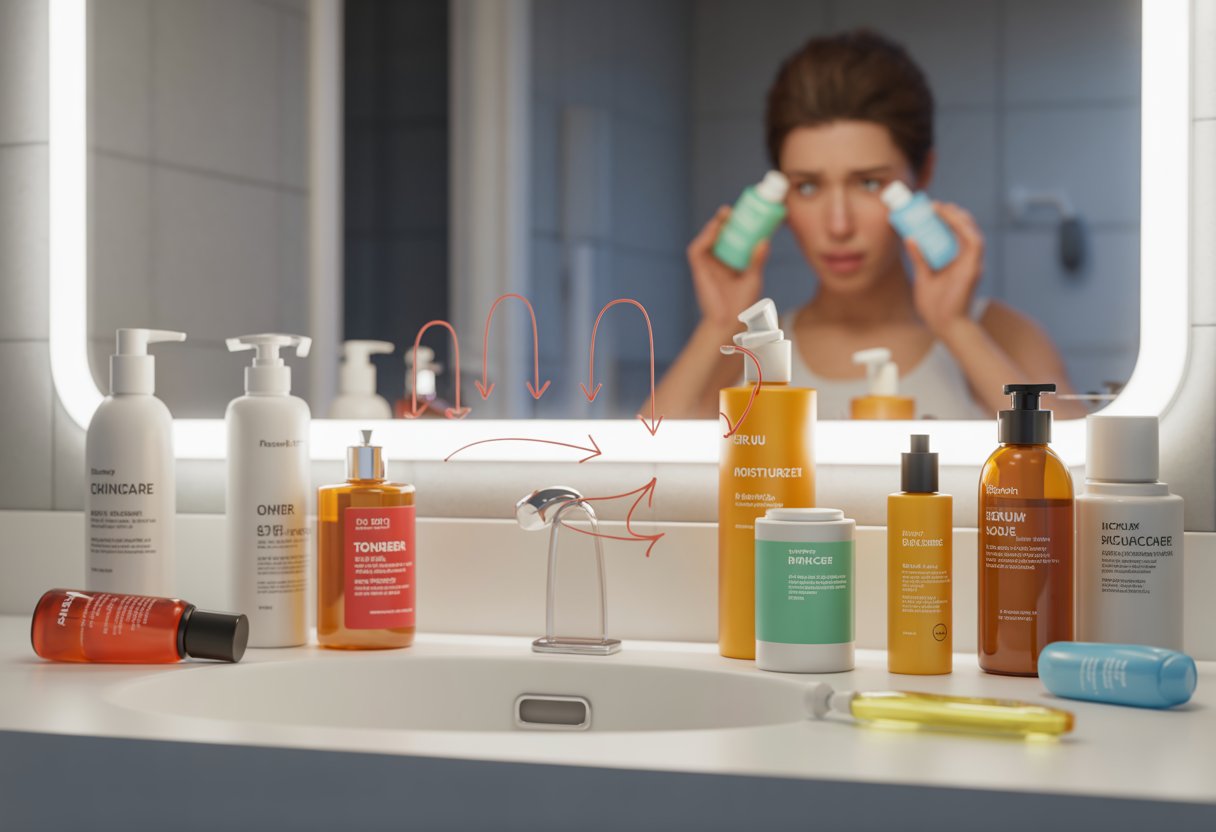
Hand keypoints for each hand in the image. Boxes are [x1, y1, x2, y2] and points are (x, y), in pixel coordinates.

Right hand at [687, 205, 769, 328]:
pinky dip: (704, 239)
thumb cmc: (742, 304)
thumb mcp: (753, 277)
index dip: (734, 225)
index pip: (730, 238)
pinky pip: (696, 250)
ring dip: (712, 226)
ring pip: (705, 239)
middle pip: (717, 236)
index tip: (744, 213)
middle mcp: (716, 262)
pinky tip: (715, 230)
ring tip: (724, 215)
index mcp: (729, 262)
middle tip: (732, 210)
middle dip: (723, 221)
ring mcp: (706, 266)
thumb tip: (765, 240)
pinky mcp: (698, 270)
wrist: (730, 321)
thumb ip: (757, 260)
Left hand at [909, 202, 984, 338]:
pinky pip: (974, 242)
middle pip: (964, 229)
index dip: (946, 218)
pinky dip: (963, 227)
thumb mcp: (923, 277)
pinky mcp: (973, 268)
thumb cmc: (935, 306)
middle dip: (950, 213)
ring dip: (957, 216)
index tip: (930, 208)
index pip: (955, 234)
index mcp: (957, 261)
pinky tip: (950, 218)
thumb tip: (909, 238)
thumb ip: (919, 258)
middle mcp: (967, 260)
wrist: (944, 325)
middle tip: (932, 205)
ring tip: (941, 207)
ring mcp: (972, 263)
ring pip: (971, 231)